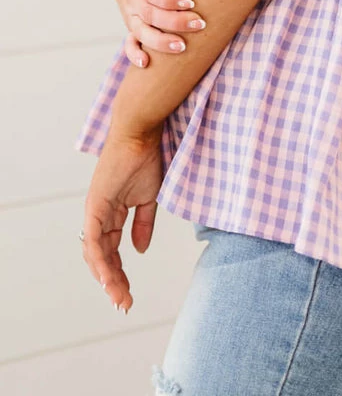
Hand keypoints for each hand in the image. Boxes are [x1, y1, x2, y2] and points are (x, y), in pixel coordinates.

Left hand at [80, 129, 163, 312]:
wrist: (142, 133)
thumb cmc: (146, 158)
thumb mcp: (149, 198)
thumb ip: (144, 224)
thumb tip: (140, 250)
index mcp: (112, 213)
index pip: (112, 250)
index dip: (119, 273)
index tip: (129, 294)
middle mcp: (100, 214)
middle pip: (102, 257)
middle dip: (112, 282)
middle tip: (123, 304)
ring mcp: (96, 209)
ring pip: (95, 253)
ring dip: (107, 277)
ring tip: (118, 296)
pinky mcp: (96, 204)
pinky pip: (95, 238)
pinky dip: (100, 259)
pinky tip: (108, 276)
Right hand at [108, 0, 205, 67]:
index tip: (190, 1)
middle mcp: (133, 0)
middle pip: (151, 15)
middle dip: (175, 22)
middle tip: (199, 24)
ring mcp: (131, 16)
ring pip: (142, 32)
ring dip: (160, 42)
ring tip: (181, 47)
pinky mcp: (132, 26)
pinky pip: (130, 43)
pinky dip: (135, 54)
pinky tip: (147, 63)